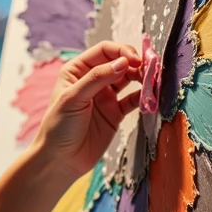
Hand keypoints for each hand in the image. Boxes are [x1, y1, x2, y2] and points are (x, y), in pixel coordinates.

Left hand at [35, 41, 141, 179]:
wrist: (60, 160)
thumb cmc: (58, 127)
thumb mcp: (74, 98)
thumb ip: (97, 79)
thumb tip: (123, 62)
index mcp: (77, 70)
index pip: (104, 51)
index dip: (121, 51)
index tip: (135, 59)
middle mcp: (93, 80)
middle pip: (119, 63)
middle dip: (135, 63)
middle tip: (149, 69)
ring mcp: (105, 96)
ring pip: (128, 80)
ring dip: (142, 78)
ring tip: (153, 81)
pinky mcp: (115, 113)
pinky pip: (133, 100)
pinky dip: (143, 97)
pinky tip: (150, 98)